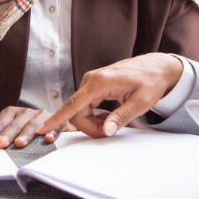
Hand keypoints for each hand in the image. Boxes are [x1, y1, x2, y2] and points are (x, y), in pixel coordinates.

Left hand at [0, 106, 60, 147]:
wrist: (55, 122)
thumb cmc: (29, 130)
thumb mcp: (15, 130)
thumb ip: (4, 136)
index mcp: (14, 113)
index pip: (2, 121)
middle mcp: (27, 113)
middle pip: (16, 124)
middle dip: (8, 134)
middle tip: (1, 143)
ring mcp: (42, 116)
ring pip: (33, 125)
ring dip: (26, 134)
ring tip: (19, 143)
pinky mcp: (57, 122)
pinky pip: (54, 127)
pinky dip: (51, 133)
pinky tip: (48, 139)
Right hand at [41, 53, 186, 138]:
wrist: (156, 67)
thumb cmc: (150, 82)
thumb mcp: (141, 103)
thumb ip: (122, 117)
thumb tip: (106, 131)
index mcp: (99, 83)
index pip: (73, 105)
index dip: (57, 119)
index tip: (42, 129)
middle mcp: (91, 80)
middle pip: (76, 112)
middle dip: (90, 127)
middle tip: (111, 130)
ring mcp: (91, 81)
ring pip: (80, 110)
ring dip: (93, 122)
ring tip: (113, 120)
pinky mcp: (93, 85)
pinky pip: (85, 106)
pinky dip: (94, 116)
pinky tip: (108, 114)